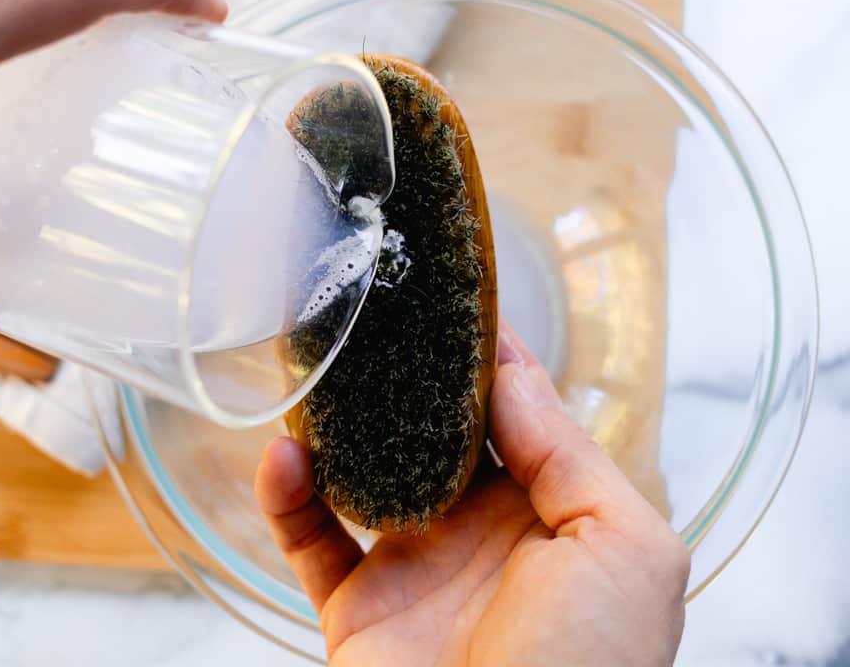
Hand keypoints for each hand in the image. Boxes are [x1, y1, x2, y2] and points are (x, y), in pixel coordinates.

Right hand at [255, 320, 688, 665]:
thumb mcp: (625, 548)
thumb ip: (569, 452)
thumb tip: (510, 371)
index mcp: (554, 514)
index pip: (514, 413)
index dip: (482, 357)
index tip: (447, 298)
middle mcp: (483, 534)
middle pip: (431, 433)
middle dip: (399, 379)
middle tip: (366, 317)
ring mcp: (416, 569)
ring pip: (362, 475)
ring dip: (333, 426)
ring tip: (314, 373)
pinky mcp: (357, 609)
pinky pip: (310, 539)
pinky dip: (286, 495)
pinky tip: (282, 454)